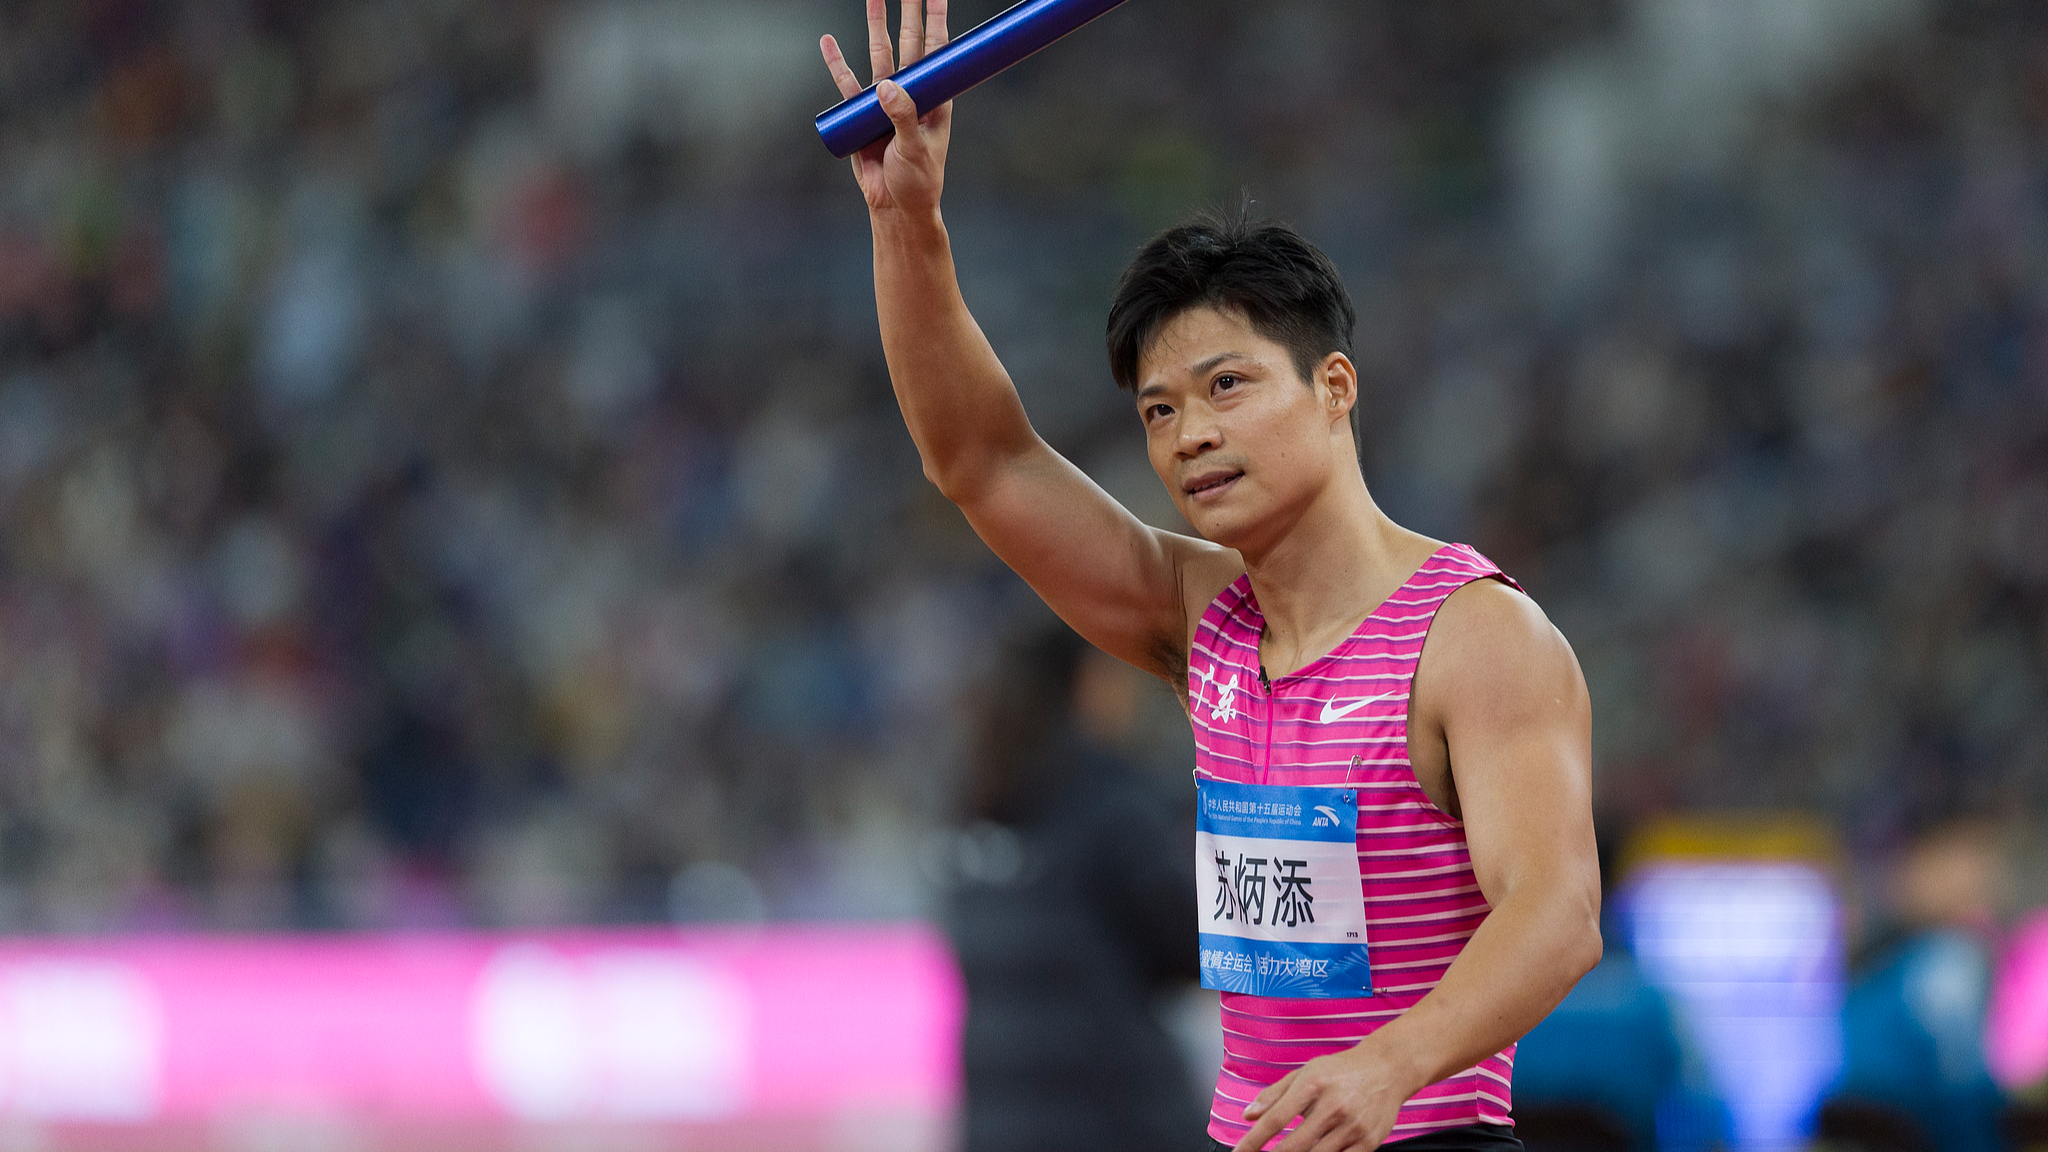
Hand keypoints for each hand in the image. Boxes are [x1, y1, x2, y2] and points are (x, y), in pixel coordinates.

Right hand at [820, 0, 952, 214]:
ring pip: (879, 53)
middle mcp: (911, 91)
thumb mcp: (915, 150)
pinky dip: (836, 63)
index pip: (937, 50)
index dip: (935, 20)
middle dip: (906, 11)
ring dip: (875, 25)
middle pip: (908, 42)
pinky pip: (846, 83)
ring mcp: (885, 99)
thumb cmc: (917, 181)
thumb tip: (885, 86)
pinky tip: (828, 42)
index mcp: (934, 97)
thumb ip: (903, 117)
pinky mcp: (861, 113)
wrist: (894, 206)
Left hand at [1232, 1046, 1413, 1151]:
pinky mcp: (1369, 1142)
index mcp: (1312, 1085)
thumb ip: (1274, 1095)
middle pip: (1294, 1145)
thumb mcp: (1305, 1072)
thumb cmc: (1340, 1071)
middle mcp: (1333, 1106)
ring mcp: (1353, 1126)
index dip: (1253, 1140)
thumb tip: (1248, 1115)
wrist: (1387, 1068)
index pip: (1276, 1119)